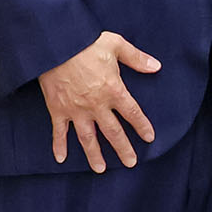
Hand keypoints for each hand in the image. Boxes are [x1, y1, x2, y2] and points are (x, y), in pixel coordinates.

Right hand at [40, 31, 160, 171]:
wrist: (55, 44)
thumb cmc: (86, 42)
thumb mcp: (116, 45)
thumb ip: (136, 58)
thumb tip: (156, 66)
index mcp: (113, 90)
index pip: (132, 113)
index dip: (142, 126)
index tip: (149, 138)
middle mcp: (96, 105)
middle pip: (113, 132)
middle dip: (123, 149)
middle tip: (131, 163)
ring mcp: (76, 110)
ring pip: (88, 138)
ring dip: (94, 155)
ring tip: (101, 169)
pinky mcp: (57, 110)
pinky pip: (58, 132)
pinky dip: (59, 145)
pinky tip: (60, 159)